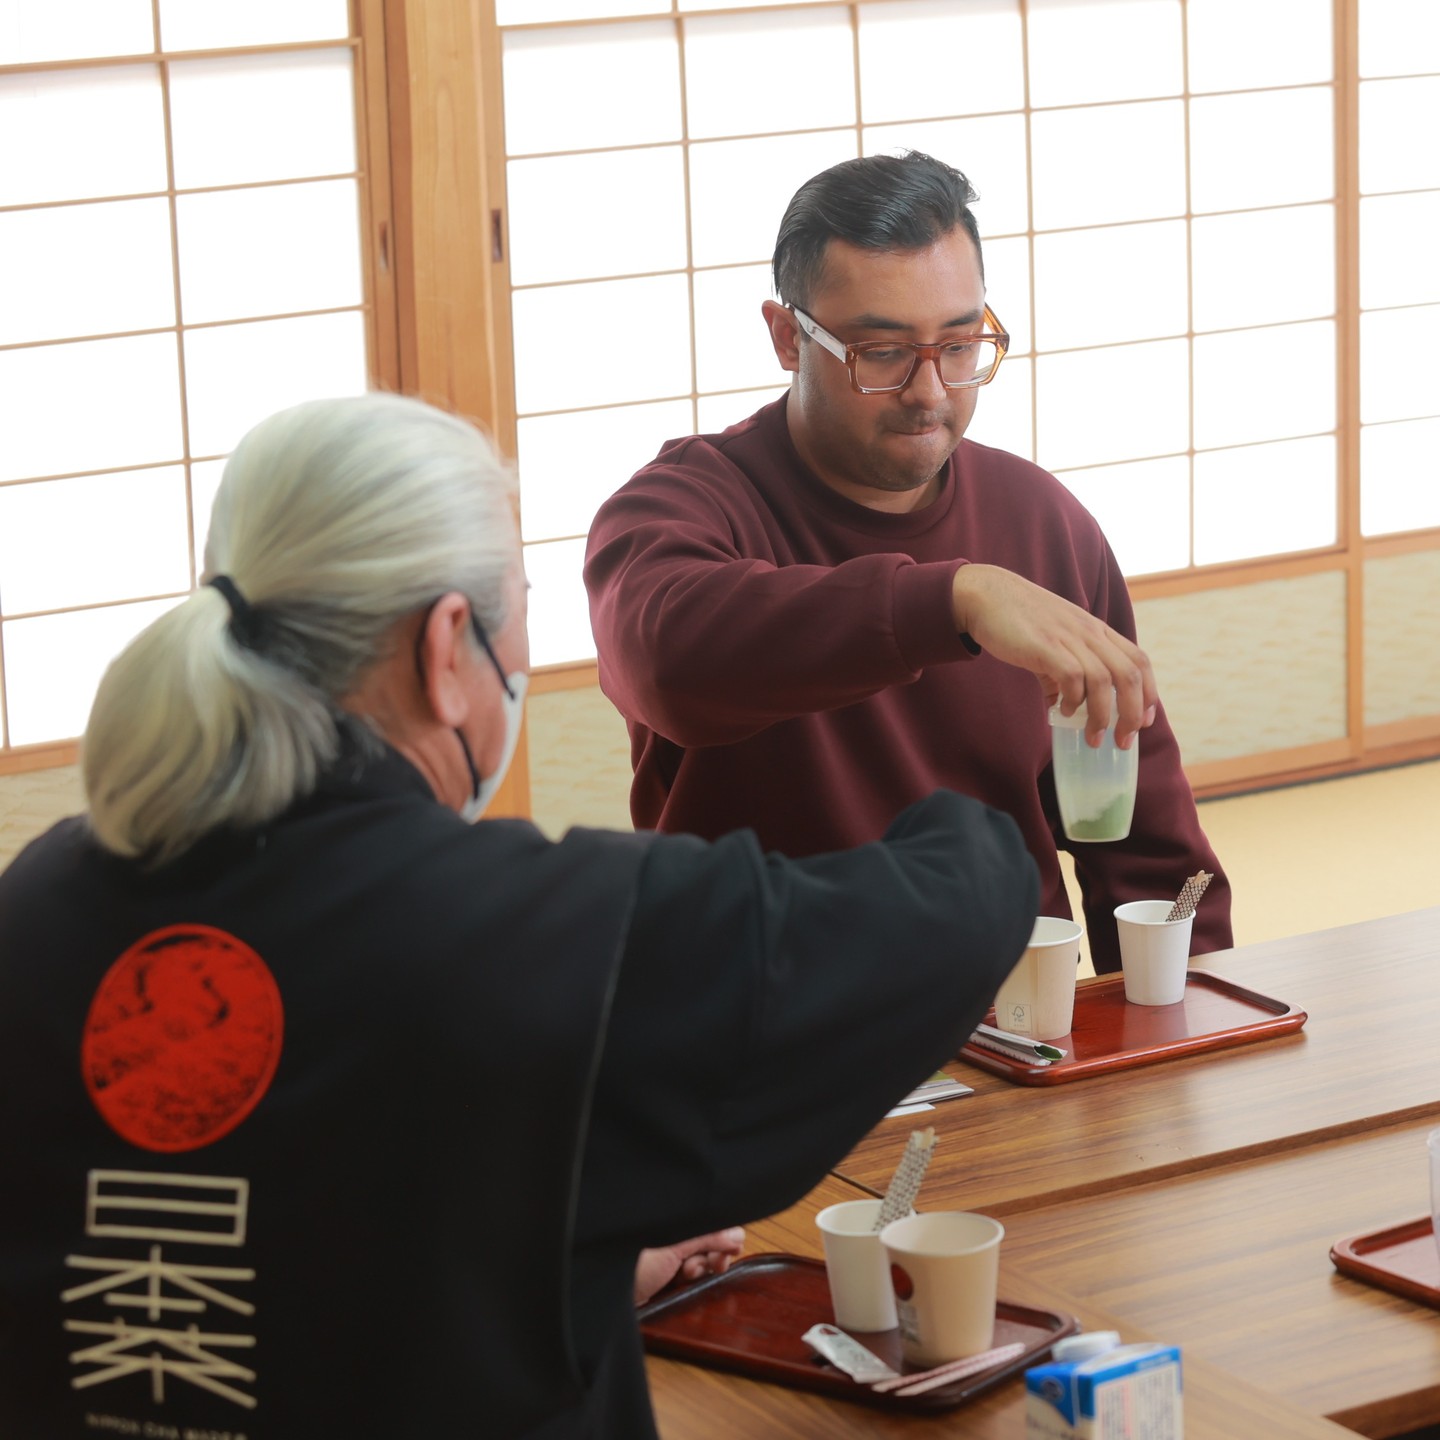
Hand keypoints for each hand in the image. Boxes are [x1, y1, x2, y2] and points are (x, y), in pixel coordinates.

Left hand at [633, 1227, 745, 1305]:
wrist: (606, 1297)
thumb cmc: (632, 1262)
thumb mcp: (674, 1246)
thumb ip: (708, 1236)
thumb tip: (738, 1233)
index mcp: (674, 1223)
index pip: (709, 1225)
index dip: (723, 1237)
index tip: (727, 1250)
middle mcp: (672, 1237)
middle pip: (708, 1244)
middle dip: (711, 1255)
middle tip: (706, 1264)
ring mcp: (669, 1260)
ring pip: (702, 1264)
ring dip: (699, 1271)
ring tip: (685, 1274)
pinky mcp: (666, 1283)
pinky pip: (691, 1282)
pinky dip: (692, 1284)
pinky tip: (683, 1284)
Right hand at [950, 564, 1156, 746]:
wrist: (987, 596)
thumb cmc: (1018, 621)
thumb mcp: (1052, 643)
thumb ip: (1061, 674)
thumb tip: (1062, 708)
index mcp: (1096, 631)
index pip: (1138, 661)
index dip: (1148, 694)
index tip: (1143, 721)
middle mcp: (1090, 632)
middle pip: (1130, 675)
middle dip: (1132, 714)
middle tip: (1122, 741)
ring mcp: (1069, 638)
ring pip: (1105, 681)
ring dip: (1102, 716)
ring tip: (1092, 737)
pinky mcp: (1046, 646)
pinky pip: (1072, 678)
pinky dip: (1073, 700)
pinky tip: (1061, 712)